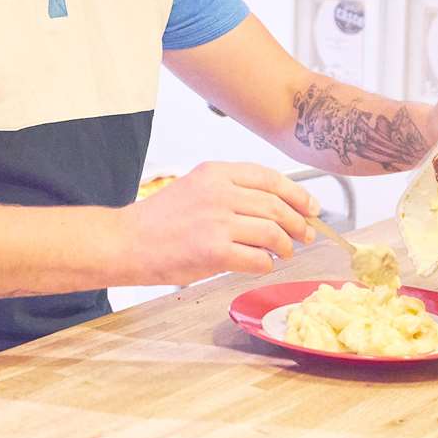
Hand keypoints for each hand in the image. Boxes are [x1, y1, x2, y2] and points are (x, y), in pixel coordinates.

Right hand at [124, 162, 317, 285]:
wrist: (127, 242)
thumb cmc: (159, 220)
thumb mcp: (195, 188)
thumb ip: (231, 191)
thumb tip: (274, 206)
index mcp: (215, 172)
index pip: (270, 178)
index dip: (297, 194)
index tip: (310, 207)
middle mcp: (218, 192)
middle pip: (277, 205)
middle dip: (298, 223)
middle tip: (305, 235)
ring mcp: (217, 221)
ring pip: (273, 232)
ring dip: (285, 246)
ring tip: (284, 253)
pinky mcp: (214, 251)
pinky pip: (258, 258)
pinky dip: (266, 264)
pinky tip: (261, 265)